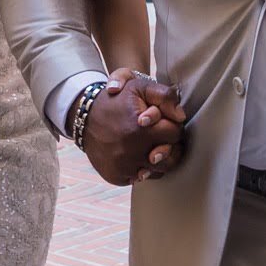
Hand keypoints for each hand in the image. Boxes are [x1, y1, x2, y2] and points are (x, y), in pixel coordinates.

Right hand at [81, 70, 187, 185]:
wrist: (84, 118)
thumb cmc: (117, 100)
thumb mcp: (139, 87)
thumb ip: (165, 96)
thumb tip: (181, 116)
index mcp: (140, 130)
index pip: (175, 133)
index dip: (171, 125)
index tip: (161, 121)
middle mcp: (131, 153)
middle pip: (171, 157)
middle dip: (168, 144)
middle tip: (158, 135)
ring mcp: (122, 168)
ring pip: (158, 171)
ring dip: (159, 159)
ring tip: (151, 146)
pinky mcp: (116, 177)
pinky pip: (141, 179)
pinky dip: (142, 168)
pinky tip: (136, 155)